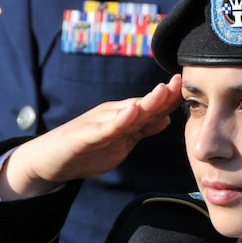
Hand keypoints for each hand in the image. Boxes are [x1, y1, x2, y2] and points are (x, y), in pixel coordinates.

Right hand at [0, 74, 182, 199]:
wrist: (51, 160)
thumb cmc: (87, 149)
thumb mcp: (121, 141)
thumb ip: (142, 130)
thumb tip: (167, 120)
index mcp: (124, 117)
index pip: (152, 107)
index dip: (170, 99)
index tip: (190, 87)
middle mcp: (113, 114)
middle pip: (142, 104)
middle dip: (162, 95)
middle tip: (180, 82)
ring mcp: (98, 123)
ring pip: (126, 112)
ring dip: (145, 102)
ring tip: (162, 92)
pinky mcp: (85, 135)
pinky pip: (104, 128)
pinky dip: (118, 120)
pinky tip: (131, 113)